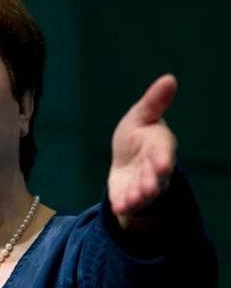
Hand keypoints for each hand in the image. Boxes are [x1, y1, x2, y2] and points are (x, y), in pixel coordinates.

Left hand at [108, 74, 177, 227]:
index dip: (162, 159)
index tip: (162, 164)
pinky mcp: (129, 196)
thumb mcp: (142, 115)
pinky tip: (118, 209)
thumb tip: (169, 78)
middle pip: (156, 178)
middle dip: (152, 183)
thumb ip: (154, 102)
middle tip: (148, 189)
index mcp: (159, 146)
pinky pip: (128, 204)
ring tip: (131, 201)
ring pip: (144, 193)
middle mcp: (155, 168)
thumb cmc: (137, 134)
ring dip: (138, 197)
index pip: (163, 153)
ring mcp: (143, 184)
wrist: (126, 159)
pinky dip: (124, 206)